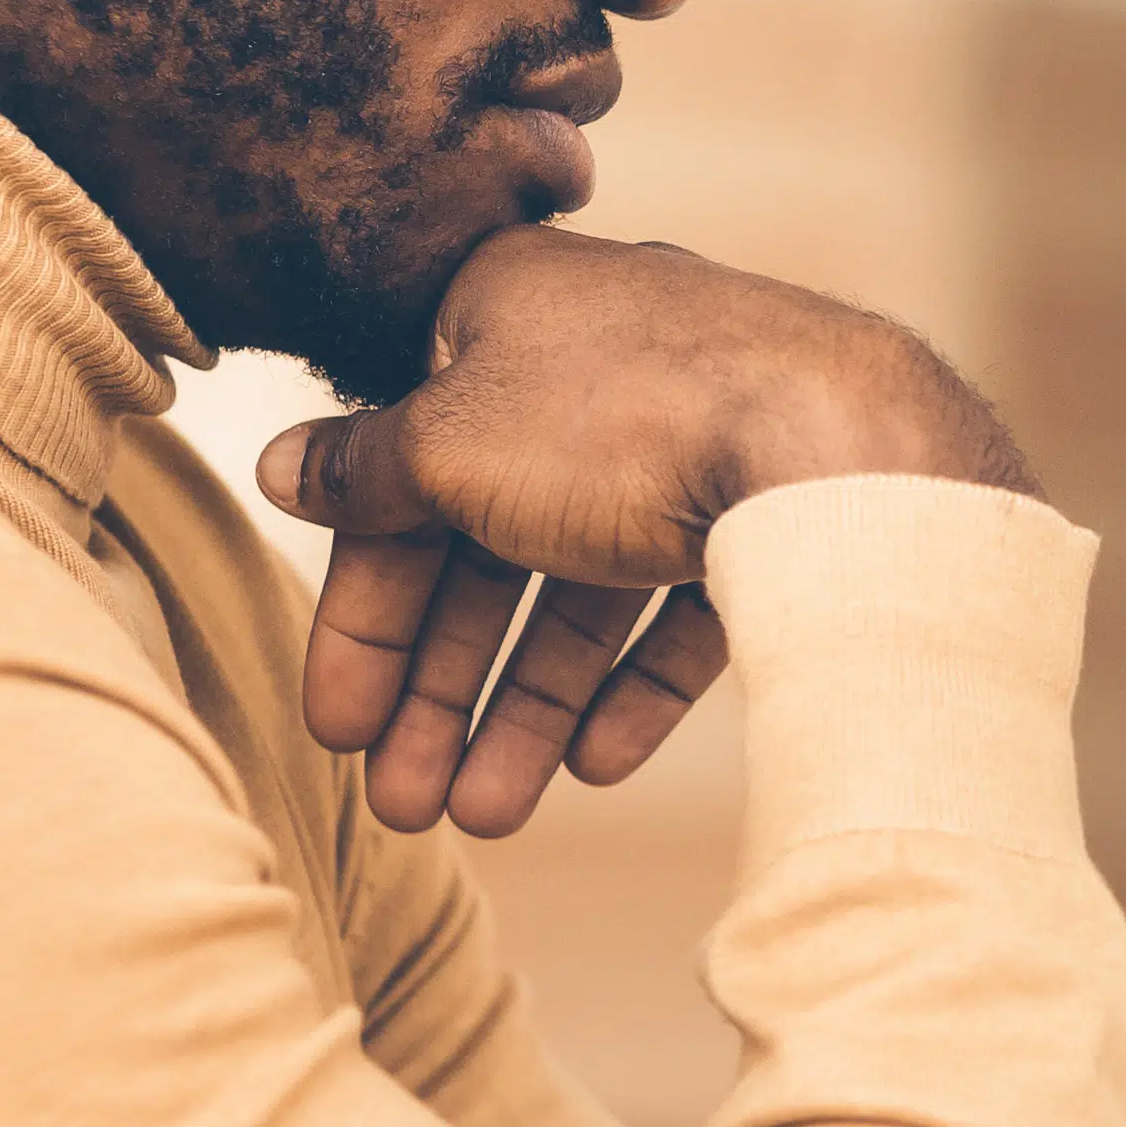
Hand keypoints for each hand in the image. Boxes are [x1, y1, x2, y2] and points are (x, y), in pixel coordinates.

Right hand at [263, 224, 1031, 839]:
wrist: (840, 442)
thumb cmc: (624, 419)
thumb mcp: (451, 446)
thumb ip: (364, 471)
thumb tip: (284, 469)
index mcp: (507, 311)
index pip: (404, 477)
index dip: (365, 611)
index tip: (337, 723)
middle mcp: (601, 362)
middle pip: (492, 547)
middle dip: (444, 687)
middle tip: (403, 803)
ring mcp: (695, 430)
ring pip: (585, 587)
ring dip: (529, 706)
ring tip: (492, 814)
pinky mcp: (775, 497)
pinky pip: (685, 598)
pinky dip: (637, 679)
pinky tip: (600, 766)